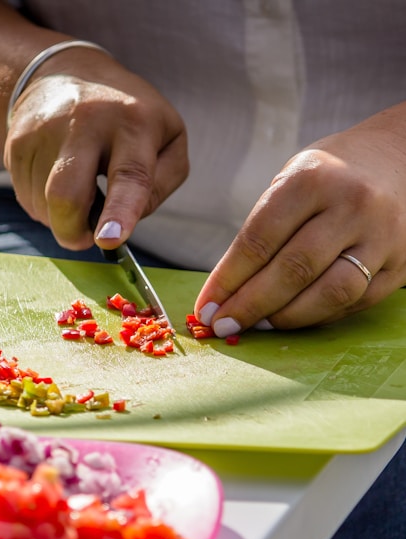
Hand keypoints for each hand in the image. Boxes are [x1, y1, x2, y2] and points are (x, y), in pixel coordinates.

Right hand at [3, 49, 187, 250]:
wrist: (69, 72)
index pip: (128, 175)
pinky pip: (26, 198)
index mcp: (134, 123)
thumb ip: (161, 184)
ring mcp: (44, 130)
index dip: (119, 212)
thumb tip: (127, 220)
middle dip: (72, 232)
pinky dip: (44, 205)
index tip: (109, 240)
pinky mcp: (17, 141)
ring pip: (43, 205)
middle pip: (66, 196)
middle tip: (84, 238)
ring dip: (60, 217)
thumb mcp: (169, 140)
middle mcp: (85, 121)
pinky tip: (58, 181)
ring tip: (78, 190)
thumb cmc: (130, 118)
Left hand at [194, 103, 405, 335]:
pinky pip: (355, 303)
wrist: (394, 160)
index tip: (205, 307)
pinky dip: (317, 317)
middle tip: (223, 325)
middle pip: (293, 270)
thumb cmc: (325, 177)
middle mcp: (351, 205)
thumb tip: (225, 293)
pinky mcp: (401, 264)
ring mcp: (382, 236)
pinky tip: (292, 318)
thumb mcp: (286, 184)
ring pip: (330, 293)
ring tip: (257, 325)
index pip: (259, 241)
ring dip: (285, 318)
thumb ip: (261, 233)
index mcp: (311, 180)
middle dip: (250, 305)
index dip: (227, 281)